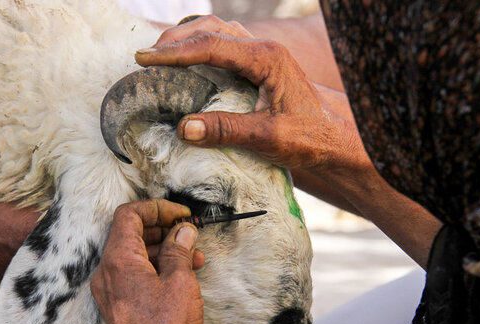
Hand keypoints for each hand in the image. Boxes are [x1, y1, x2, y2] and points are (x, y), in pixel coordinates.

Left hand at [90, 199, 207, 323]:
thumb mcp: (179, 281)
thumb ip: (179, 249)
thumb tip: (182, 230)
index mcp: (117, 261)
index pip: (128, 215)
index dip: (156, 208)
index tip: (180, 214)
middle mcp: (106, 273)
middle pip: (130, 234)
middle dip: (162, 229)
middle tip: (189, 232)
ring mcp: (110, 290)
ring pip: (135, 255)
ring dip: (163, 250)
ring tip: (195, 257)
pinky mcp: (118, 304)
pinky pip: (134, 275)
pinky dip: (156, 268)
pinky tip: (182, 274)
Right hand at [135, 15, 369, 175]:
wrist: (335, 137)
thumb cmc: (309, 137)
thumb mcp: (268, 137)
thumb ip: (226, 130)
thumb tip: (182, 127)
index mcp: (266, 59)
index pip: (212, 46)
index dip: (175, 52)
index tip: (145, 59)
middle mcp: (263, 49)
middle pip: (211, 30)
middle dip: (174, 40)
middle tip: (144, 57)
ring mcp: (262, 54)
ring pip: (217, 32)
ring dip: (186, 40)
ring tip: (159, 57)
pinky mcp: (260, 65)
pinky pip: (224, 45)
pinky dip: (199, 49)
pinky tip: (186, 64)